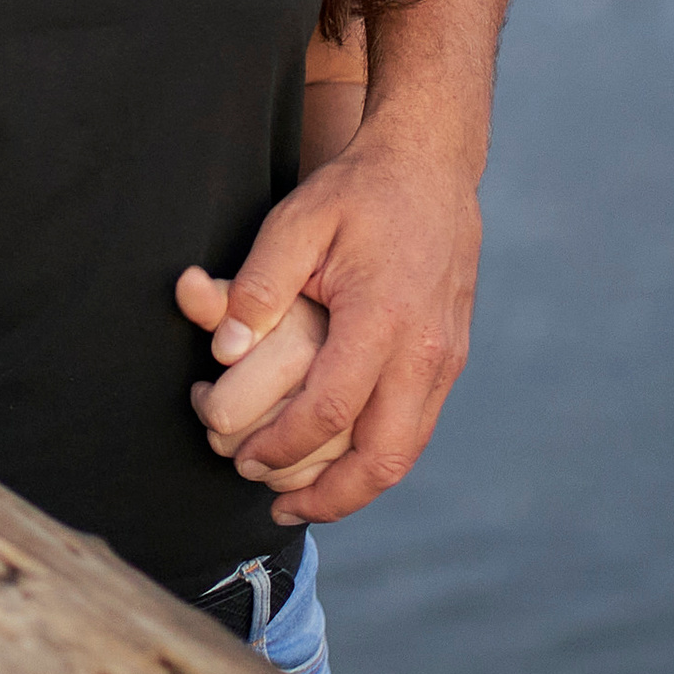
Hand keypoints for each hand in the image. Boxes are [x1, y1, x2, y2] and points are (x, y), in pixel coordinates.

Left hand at [190, 117, 481, 527]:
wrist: (430, 166)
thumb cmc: (356, 191)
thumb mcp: (296, 220)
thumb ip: (257, 285)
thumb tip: (222, 349)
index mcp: (383, 318)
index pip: (329, 411)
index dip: (281, 447)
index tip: (240, 457)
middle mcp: (424, 350)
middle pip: (381, 458)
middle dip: (326, 498)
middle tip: (275, 507)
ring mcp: (445, 359)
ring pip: (405, 454)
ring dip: (354, 490)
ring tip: (303, 503)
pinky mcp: (451, 359)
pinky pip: (417, 431)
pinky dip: (378, 461)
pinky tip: (339, 466)